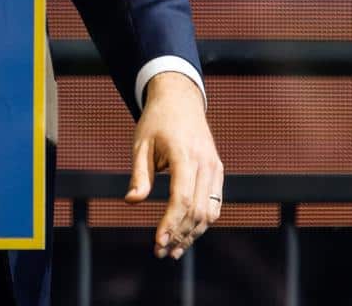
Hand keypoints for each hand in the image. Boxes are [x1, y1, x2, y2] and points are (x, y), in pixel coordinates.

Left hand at [124, 70, 223, 259]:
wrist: (180, 99)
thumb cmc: (156, 122)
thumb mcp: (141, 144)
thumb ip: (139, 174)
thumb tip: (132, 202)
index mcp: (184, 154)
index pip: (181, 198)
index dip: (170, 224)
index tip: (157, 242)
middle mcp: (205, 163)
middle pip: (197, 210)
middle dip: (179, 235)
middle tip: (160, 253)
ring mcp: (215, 167)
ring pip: (210, 212)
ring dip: (192, 234)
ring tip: (173, 251)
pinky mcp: (218, 171)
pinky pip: (215, 204)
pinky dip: (201, 222)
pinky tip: (186, 234)